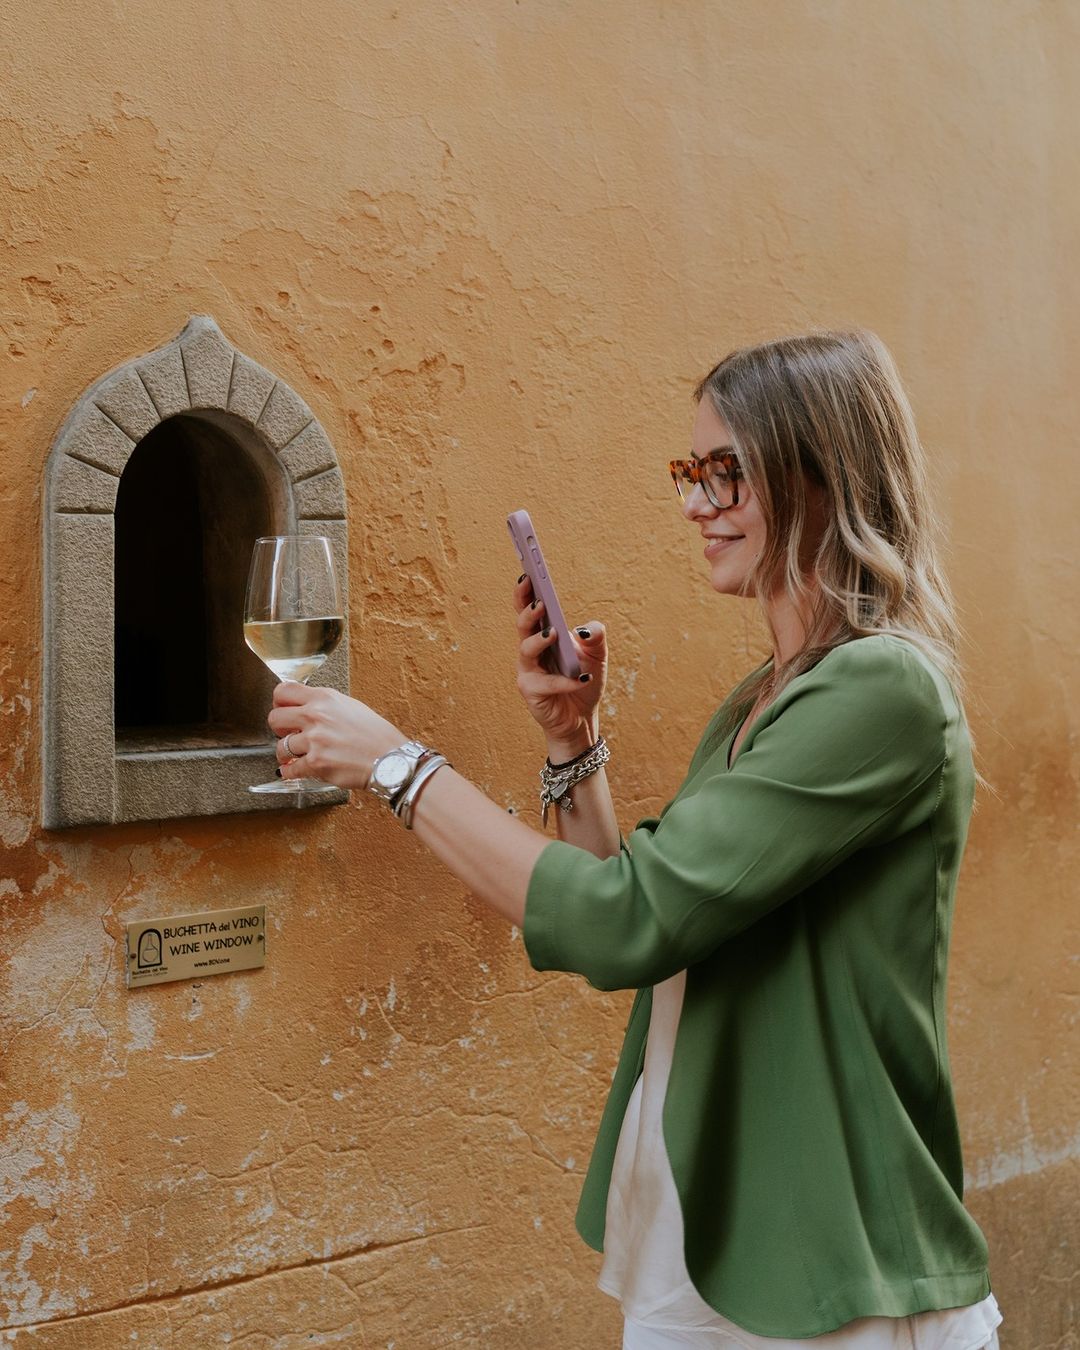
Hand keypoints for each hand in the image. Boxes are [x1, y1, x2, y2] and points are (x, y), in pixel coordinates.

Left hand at [268, 684, 405, 788]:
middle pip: (274, 718)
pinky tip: (295, 770)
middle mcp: (316, 716)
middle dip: (278, 728)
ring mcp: (314, 741)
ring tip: (295, 755)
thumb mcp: (352, 706)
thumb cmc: (377, 736)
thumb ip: (325, 705)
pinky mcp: (316, 764)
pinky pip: (290, 769)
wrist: (390, 760)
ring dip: (286, 753)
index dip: (279, 703)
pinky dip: (290, 772)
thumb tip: (306, 708)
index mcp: (324, 698)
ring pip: (280, 747)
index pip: (283, 691)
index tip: (281, 709)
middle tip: (287, 733)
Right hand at [513, 573, 606, 756]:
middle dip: (528, 609)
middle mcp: (531, 650)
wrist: (581, 718)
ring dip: (539, 640)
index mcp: (543, 635)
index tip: (528, 573)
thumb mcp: (597, 655)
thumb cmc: (583, 681)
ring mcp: (528, 671)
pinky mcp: (532, 692)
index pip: (529, 608)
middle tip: (540, 600)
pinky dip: (564, 681)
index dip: (526, 591)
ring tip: (554, 632)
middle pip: (522, 624)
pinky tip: (580, 679)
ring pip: (526, 650)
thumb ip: (595, 637)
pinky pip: (546, 683)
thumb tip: (584, 630)